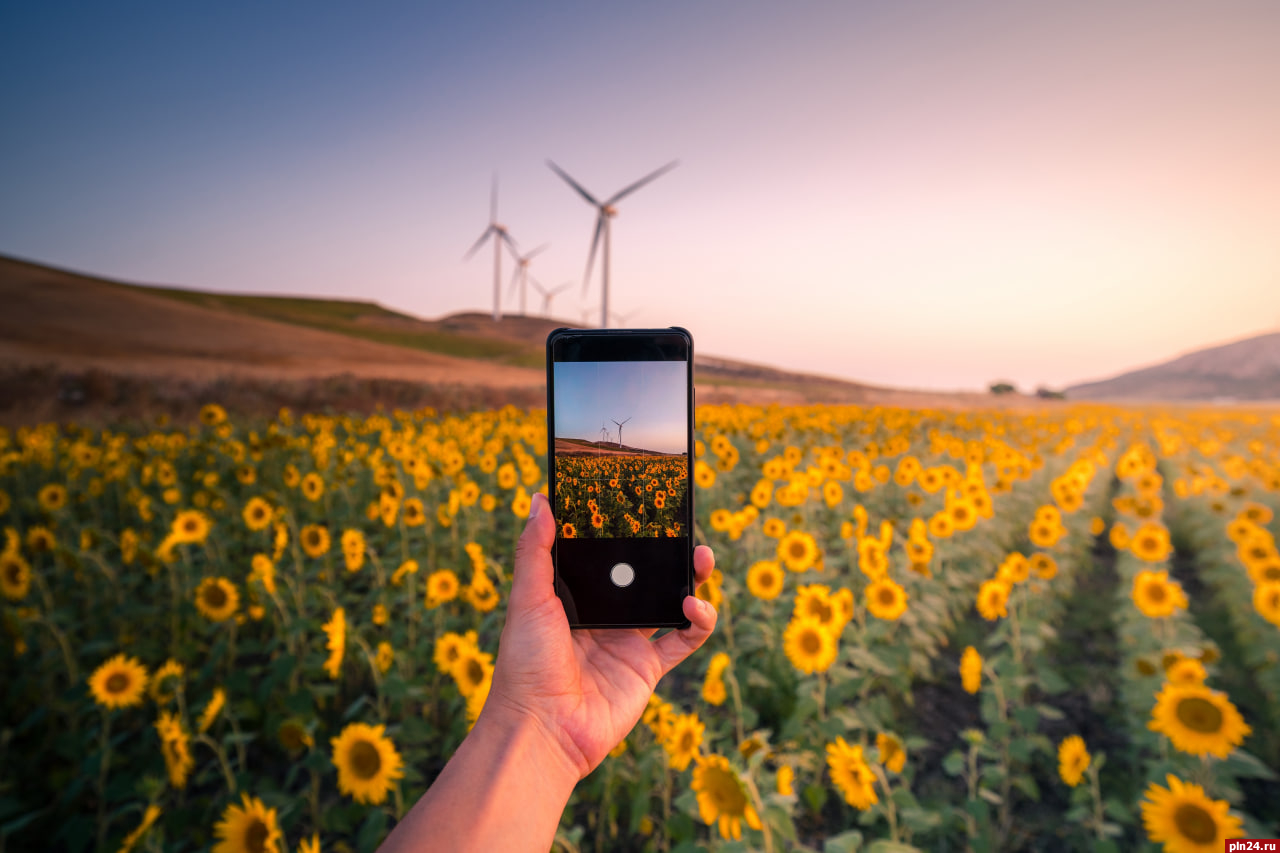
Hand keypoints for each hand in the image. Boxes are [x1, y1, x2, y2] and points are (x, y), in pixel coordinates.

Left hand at [484, 491, 716, 779]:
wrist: (543, 729)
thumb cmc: (525, 665)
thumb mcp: (527, 599)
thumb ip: (535, 551)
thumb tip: (540, 500)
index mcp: (572, 595)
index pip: (603, 554)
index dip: (623, 531)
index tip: (641, 504)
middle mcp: (602, 614)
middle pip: (642, 573)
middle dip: (665, 550)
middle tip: (682, 526)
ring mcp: (627, 640)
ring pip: (668, 601)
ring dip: (690, 578)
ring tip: (702, 557)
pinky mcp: (647, 667)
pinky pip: (684, 640)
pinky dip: (699, 622)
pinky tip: (696, 607)